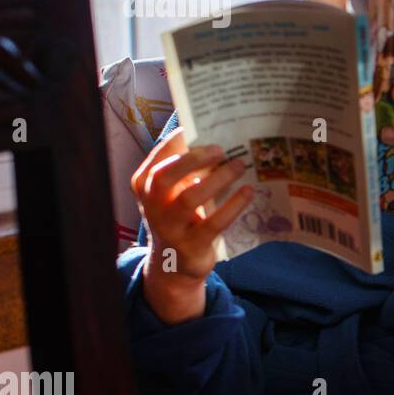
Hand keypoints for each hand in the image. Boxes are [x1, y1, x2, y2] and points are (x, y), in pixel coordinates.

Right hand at [131, 127, 252, 323]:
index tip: (195, 128)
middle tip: (220, 149)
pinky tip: (248, 191)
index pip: (156, 159)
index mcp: (145, 187)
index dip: (174, 142)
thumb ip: (185, 170)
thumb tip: (215, 136)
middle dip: (193, 159)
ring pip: (189, 198)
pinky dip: (233, 205)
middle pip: (165, 176)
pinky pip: (213, 223)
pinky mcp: (191, 246)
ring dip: (218, 179)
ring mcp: (170, 228)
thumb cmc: (178, 218)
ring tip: (239, 165)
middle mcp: (152, 207)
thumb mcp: (172, 194)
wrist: (174, 265)